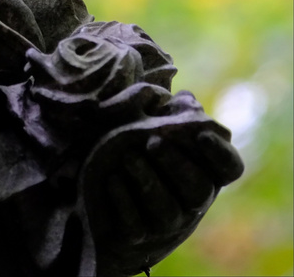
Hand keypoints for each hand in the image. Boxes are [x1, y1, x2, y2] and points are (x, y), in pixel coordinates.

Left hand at [84, 103, 243, 274]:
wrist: (105, 208)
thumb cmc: (137, 156)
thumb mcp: (152, 132)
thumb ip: (169, 115)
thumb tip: (186, 99)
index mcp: (202, 173)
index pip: (230, 168)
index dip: (220, 152)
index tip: (201, 133)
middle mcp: (190, 203)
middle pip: (198, 189)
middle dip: (176, 164)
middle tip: (152, 142)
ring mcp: (165, 224)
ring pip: (166, 208)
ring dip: (147, 179)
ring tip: (127, 155)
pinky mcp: (136, 235)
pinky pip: (134, 222)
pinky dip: (123, 198)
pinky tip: (112, 178)